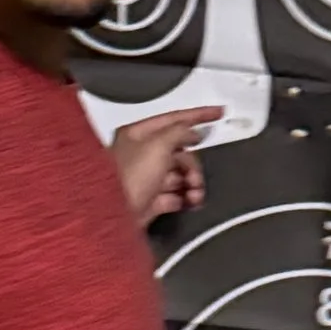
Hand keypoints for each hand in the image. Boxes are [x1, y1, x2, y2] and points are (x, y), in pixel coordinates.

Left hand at [109, 104, 221, 229]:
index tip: (218, 112)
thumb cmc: (128, 178)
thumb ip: (180, 132)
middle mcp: (140, 154)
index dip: (198, 115)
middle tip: (194, 177)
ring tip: (194, 195)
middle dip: (193, 165)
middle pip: (179, 152)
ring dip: (192, 183)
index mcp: (137, 134)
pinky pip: (175, 195)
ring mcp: (145, 179)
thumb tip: (194, 132)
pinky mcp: (149, 200)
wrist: (112, 217)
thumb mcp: (158, 146)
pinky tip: (189, 202)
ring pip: (179, 175)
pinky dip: (185, 198)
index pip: (173, 119)